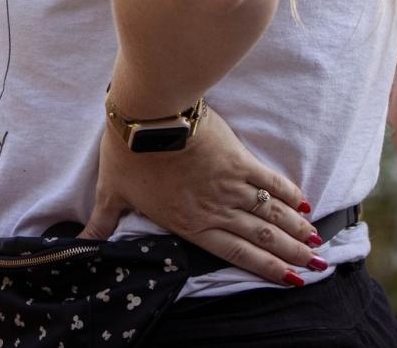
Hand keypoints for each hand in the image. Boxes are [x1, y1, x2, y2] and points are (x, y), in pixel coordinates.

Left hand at [80, 112, 323, 285]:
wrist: (147, 116)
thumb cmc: (126, 154)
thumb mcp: (110, 192)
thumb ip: (102, 222)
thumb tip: (80, 242)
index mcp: (188, 223)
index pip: (234, 253)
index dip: (264, 268)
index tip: (290, 280)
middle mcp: (215, 209)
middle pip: (260, 237)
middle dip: (289, 253)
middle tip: (315, 264)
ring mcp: (229, 184)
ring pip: (269, 213)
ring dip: (295, 228)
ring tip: (316, 241)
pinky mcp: (237, 158)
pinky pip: (268, 180)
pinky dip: (287, 192)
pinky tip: (304, 202)